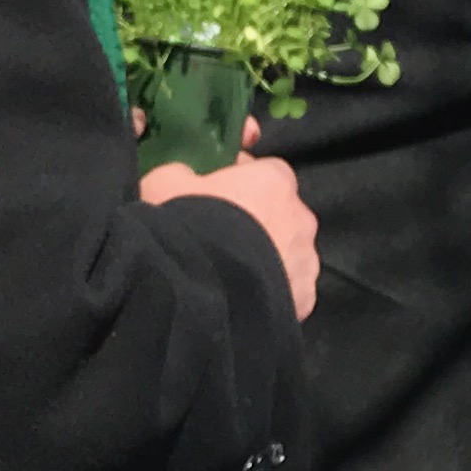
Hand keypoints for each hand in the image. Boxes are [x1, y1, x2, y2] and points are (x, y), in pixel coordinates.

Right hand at [145, 135, 318, 318]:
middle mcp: (300, 217)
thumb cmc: (188, 229)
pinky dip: (271, 292)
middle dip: (256, 222)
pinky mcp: (304, 299)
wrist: (200, 294)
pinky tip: (242, 296)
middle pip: (279, 214)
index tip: (215, 194)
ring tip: (230, 273)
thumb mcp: (164, 182)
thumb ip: (184, 172)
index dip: (237, 181)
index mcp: (274, 180)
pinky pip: (289, 289)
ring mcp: (305, 260)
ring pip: (287, 253)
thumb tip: (186, 175)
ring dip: (266, 258)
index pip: (263, 171)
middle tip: (220, 238)